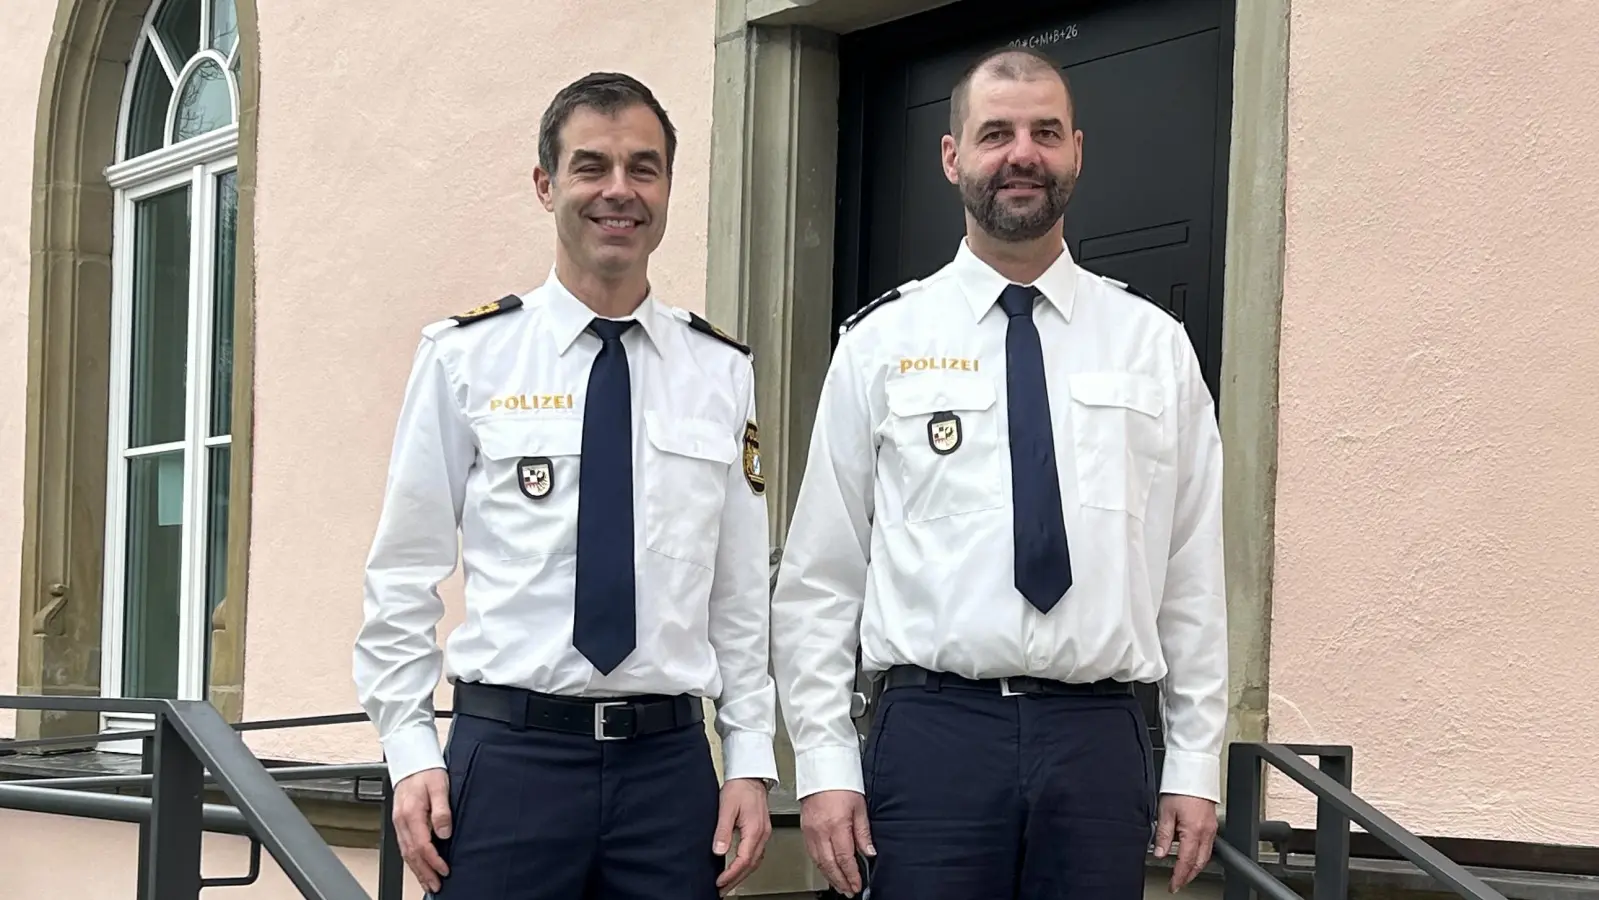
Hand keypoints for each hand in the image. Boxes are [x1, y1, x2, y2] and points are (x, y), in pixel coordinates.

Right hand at [390, 768, 451, 892]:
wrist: (411, 760)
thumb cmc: (427, 771)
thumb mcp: (440, 787)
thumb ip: (442, 811)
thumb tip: (445, 833)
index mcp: (412, 813)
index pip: (422, 845)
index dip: (434, 861)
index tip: (445, 870)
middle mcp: (402, 821)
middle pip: (412, 854)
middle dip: (424, 872)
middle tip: (436, 885)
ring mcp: (399, 823)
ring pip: (406, 853)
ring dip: (417, 870)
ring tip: (428, 882)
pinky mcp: (400, 822)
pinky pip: (404, 846)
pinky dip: (411, 860)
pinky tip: (418, 867)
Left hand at [714, 778, 772, 895]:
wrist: (751, 775)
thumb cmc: (740, 787)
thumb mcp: (726, 808)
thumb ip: (722, 830)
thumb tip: (719, 851)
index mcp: (754, 830)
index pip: (744, 860)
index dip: (731, 874)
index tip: (720, 881)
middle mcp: (762, 834)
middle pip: (751, 865)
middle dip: (736, 879)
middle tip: (723, 889)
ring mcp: (764, 833)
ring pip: (756, 861)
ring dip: (743, 874)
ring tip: (729, 883)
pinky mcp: (762, 831)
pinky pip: (757, 854)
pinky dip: (748, 865)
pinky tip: (740, 867)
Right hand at [799, 789, 873, 896]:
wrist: (822, 768)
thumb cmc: (841, 782)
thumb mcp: (860, 807)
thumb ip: (863, 833)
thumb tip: (869, 852)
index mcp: (837, 825)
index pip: (844, 858)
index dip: (851, 875)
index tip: (857, 884)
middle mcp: (821, 831)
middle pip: (830, 864)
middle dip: (840, 881)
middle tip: (849, 891)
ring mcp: (811, 831)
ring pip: (819, 861)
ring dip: (830, 876)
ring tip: (839, 885)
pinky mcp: (805, 828)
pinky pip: (811, 853)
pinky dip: (820, 865)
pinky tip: (827, 869)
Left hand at [1154, 793, 1217, 891]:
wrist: (1194, 770)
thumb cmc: (1180, 787)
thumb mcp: (1165, 812)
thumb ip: (1162, 835)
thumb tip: (1158, 852)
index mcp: (1194, 831)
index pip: (1186, 861)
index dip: (1179, 876)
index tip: (1173, 885)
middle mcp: (1206, 832)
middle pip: (1199, 862)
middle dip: (1188, 875)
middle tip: (1178, 882)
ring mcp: (1211, 828)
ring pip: (1206, 855)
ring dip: (1195, 866)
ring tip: (1184, 871)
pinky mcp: (1212, 822)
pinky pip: (1208, 845)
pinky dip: (1200, 854)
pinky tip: (1191, 853)